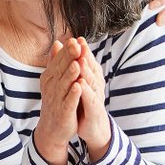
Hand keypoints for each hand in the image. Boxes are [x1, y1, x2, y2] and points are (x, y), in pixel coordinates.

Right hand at [35, 39, 83, 164]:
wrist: (52, 128)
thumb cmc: (55, 101)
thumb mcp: (54, 80)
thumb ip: (56, 62)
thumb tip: (57, 43)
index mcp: (50, 77)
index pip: (58, 61)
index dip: (66, 50)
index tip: (74, 39)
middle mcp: (52, 87)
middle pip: (60, 69)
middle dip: (68, 58)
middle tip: (75, 45)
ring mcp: (57, 100)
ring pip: (64, 85)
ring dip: (70, 74)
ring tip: (77, 63)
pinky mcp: (63, 112)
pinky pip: (68, 102)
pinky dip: (73, 94)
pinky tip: (78, 86)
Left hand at [73, 38, 110, 160]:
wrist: (92, 127)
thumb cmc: (84, 103)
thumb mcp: (78, 84)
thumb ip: (75, 68)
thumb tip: (68, 51)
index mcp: (91, 78)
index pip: (87, 61)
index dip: (82, 50)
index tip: (76, 37)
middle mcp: (96, 85)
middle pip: (91, 67)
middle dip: (85, 55)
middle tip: (79, 42)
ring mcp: (96, 97)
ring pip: (91, 81)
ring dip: (86, 70)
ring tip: (79, 60)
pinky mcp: (94, 110)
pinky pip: (90, 99)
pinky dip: (86, 91)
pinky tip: (80, 85)